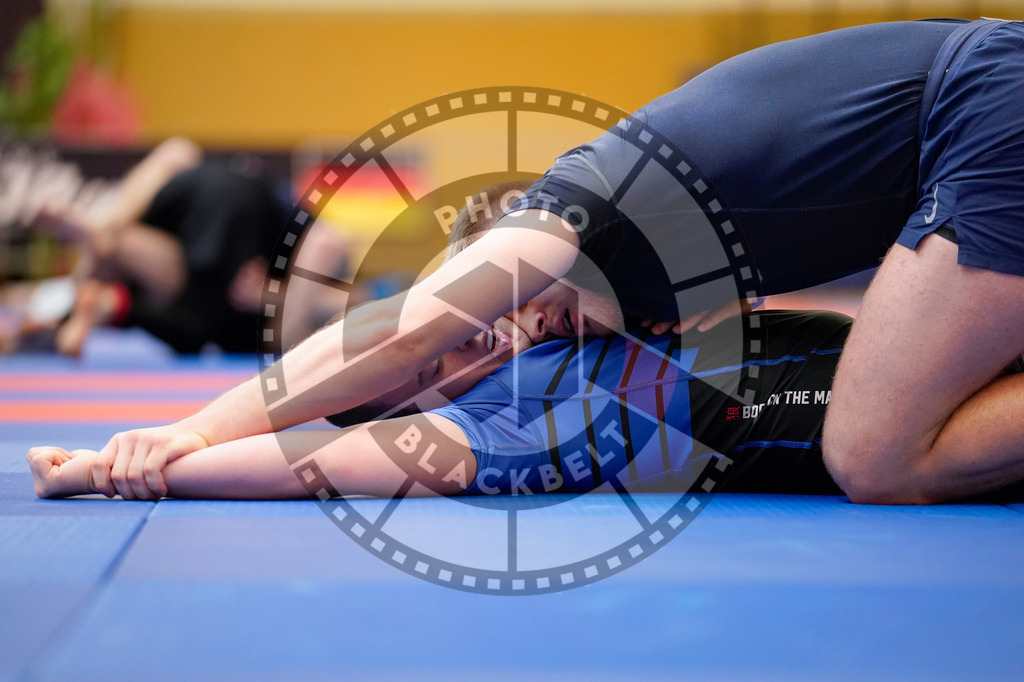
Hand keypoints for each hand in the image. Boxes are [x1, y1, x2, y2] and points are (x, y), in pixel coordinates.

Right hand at [27, 447, 95, 498]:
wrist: (108, 473)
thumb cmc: (93, 465)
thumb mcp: (67, 458)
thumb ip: (50, 457)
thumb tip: (31, 455)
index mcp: (44, 487)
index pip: (33, 455)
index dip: (56, 453)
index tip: (72, 464)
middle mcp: (40, 492)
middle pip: (33, 454)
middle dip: (56, 453)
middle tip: (74, 465)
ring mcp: (42, 491)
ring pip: (35, 454)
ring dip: (58, 454)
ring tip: (73, 466)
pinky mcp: (47, 485)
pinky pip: (40, 456)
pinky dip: (57, 454)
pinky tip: (72, 466)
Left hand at [92, 425, 208, 499]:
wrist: (198, 433)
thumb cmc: (167, 453)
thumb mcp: (140, 455)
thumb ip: (124, 466)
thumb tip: (108, 491)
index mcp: (119, 440)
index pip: (99, 465)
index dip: (103, 485)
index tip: (116, 496)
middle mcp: (130, 437)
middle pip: (119, 476)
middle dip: (130, 494)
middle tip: (143, 500)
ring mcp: (147, 439)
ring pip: (134, 477)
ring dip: (144, 493)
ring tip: (154, 497)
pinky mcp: (164, 443)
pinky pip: (150, 472)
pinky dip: (154, 486)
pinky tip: (163, 490)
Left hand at [642, 297, 763, 334]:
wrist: (758, 284)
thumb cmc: (728, 290)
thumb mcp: (707, 294)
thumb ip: (687, 302)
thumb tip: (665, 318)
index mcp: (695, 291)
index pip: (672, 302)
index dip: (658, 312)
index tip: (644, 323)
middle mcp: (704, 292)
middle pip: (682, 305)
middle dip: (667, 318)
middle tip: (653, 330)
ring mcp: (719, 295)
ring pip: (700, 308)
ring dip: (687, 320)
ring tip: (675, 331)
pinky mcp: (735, 300)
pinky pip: (722, 311)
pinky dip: (713, 319)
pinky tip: (703, 329)